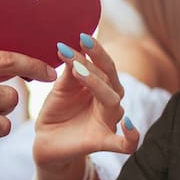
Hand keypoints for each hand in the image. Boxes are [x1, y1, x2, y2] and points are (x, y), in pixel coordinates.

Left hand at [33, 35, 139, 169]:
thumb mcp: (61, 88)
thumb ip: (69, 71)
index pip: (104, 65)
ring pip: (113, 101)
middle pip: (110, 78)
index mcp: (102, 86)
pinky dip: (131, 136)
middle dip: (96, 60)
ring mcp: (108, 122)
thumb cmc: (58, 111)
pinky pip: (126, 144)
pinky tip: (128, 124)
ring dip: (97, 84)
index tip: (81, 36)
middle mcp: (109, 101)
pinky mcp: (103, 142)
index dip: (95, 50)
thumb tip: (70, 47)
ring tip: (77, 71)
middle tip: (81, 44)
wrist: (47, 141)